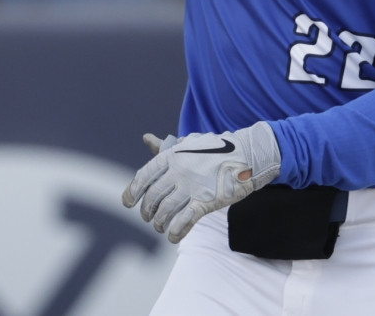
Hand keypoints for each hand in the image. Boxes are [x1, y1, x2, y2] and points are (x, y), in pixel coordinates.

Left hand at [122, 122, 281, 243]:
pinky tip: (172, 237)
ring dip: (160, 222)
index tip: (127, 203)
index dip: (133, 192)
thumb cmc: (214, 149)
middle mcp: (178, 171)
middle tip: (147, 217)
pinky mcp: (207, 201)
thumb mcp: (188, 143)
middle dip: (147, 210)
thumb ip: (166, 146)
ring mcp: (192, 186)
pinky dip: (176, 231)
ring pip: (167, 210)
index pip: (144, 176)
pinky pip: (186, 220)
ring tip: (159, 226)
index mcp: (172, 156)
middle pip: (153, 196)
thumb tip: (146, 138)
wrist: (246, 154)